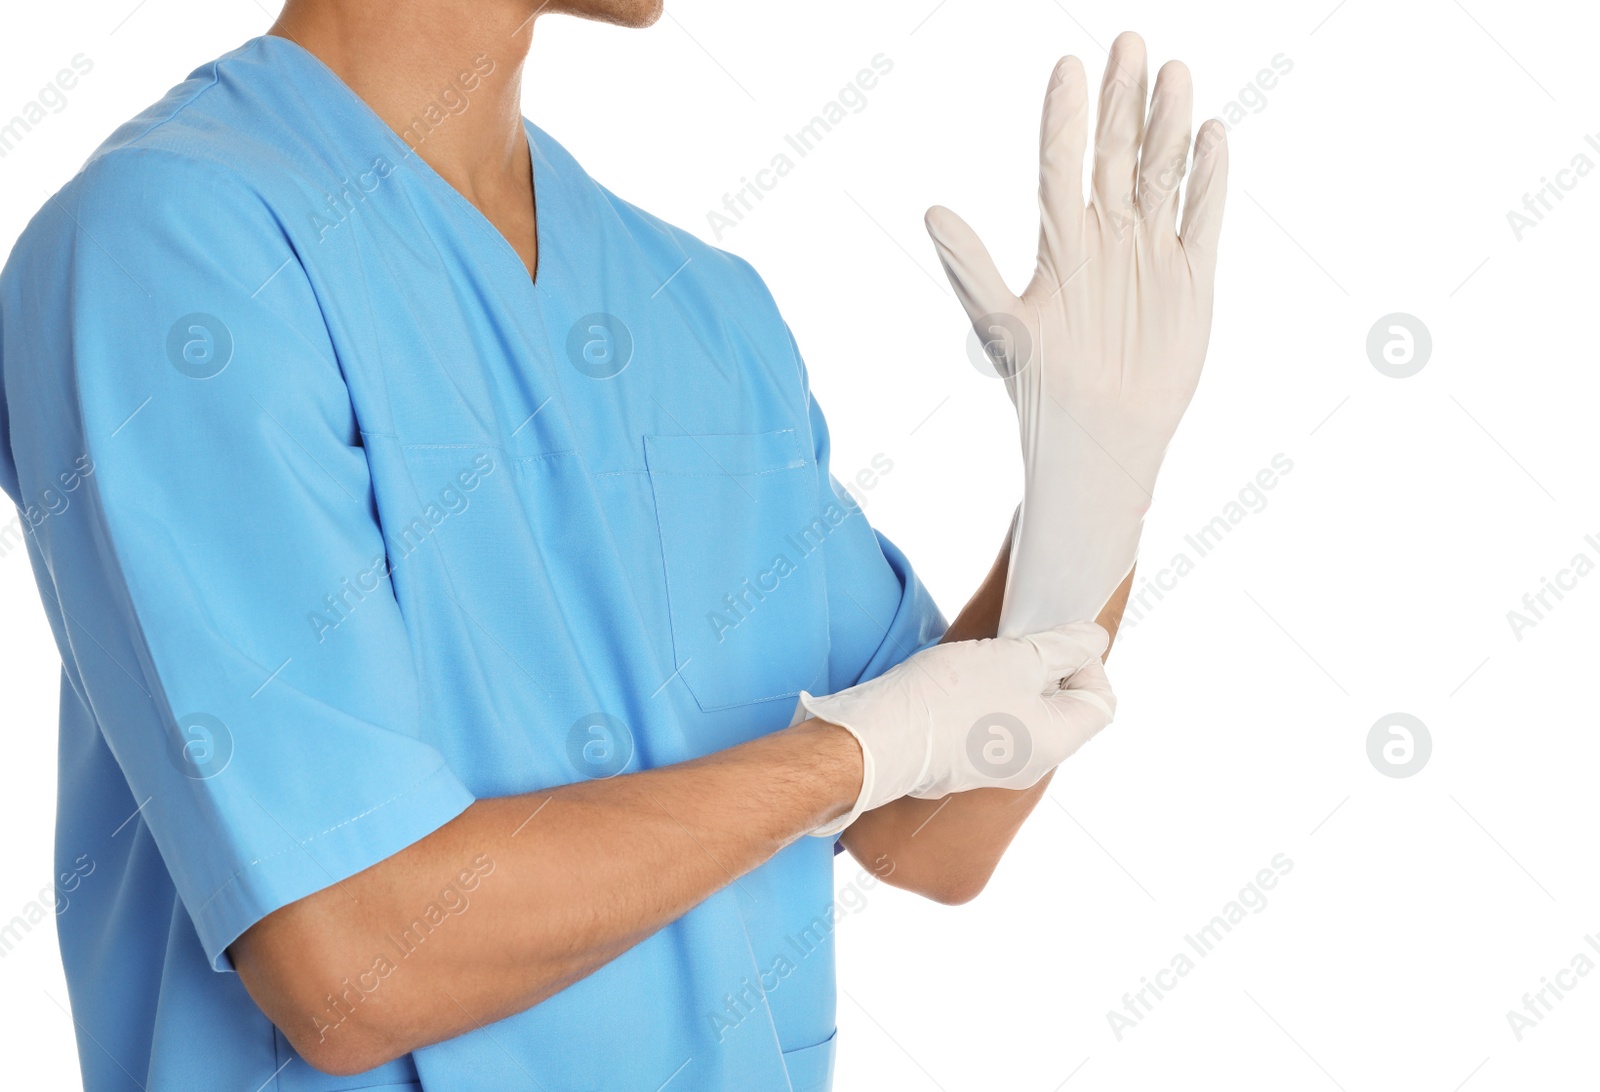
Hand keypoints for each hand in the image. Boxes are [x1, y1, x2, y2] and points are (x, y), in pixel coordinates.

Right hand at [801, 622, 1115, 835]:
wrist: (878, 740)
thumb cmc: (950, 701)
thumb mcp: (1018, 658)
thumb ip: (1064, 648)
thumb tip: (1093, 641)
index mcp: (1057, 743)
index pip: (1100, 702)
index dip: (1087, 664)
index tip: (1056, 641)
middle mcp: (1032, 764)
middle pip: (1061, 708)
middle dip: (1045, 668)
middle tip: (1017, 644)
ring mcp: (995, 767)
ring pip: (1024, 714)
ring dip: (1012, 680)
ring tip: (984, 658)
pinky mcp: (962, 763)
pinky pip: (990, 726)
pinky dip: (985, 699)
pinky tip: (958, 682)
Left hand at [925, 32, 1228, 635]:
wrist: (1097, 439)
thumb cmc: (1040, 386)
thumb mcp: (999, 323)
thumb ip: (969, 265)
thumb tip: (930, 210)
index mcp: (1059, 240)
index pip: (1060, 161)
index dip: (1064, 115)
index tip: (1067, 64)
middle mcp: (1106, 235)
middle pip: (1116, 153)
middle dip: (1122, 100)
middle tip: (1130, 43)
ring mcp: (1151, 251)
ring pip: (1163, 173)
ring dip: (1168, 125)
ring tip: (1173, 73)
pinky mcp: (1191, 276)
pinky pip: (1202, 217)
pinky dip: (1209, 179)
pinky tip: (1213, 136)